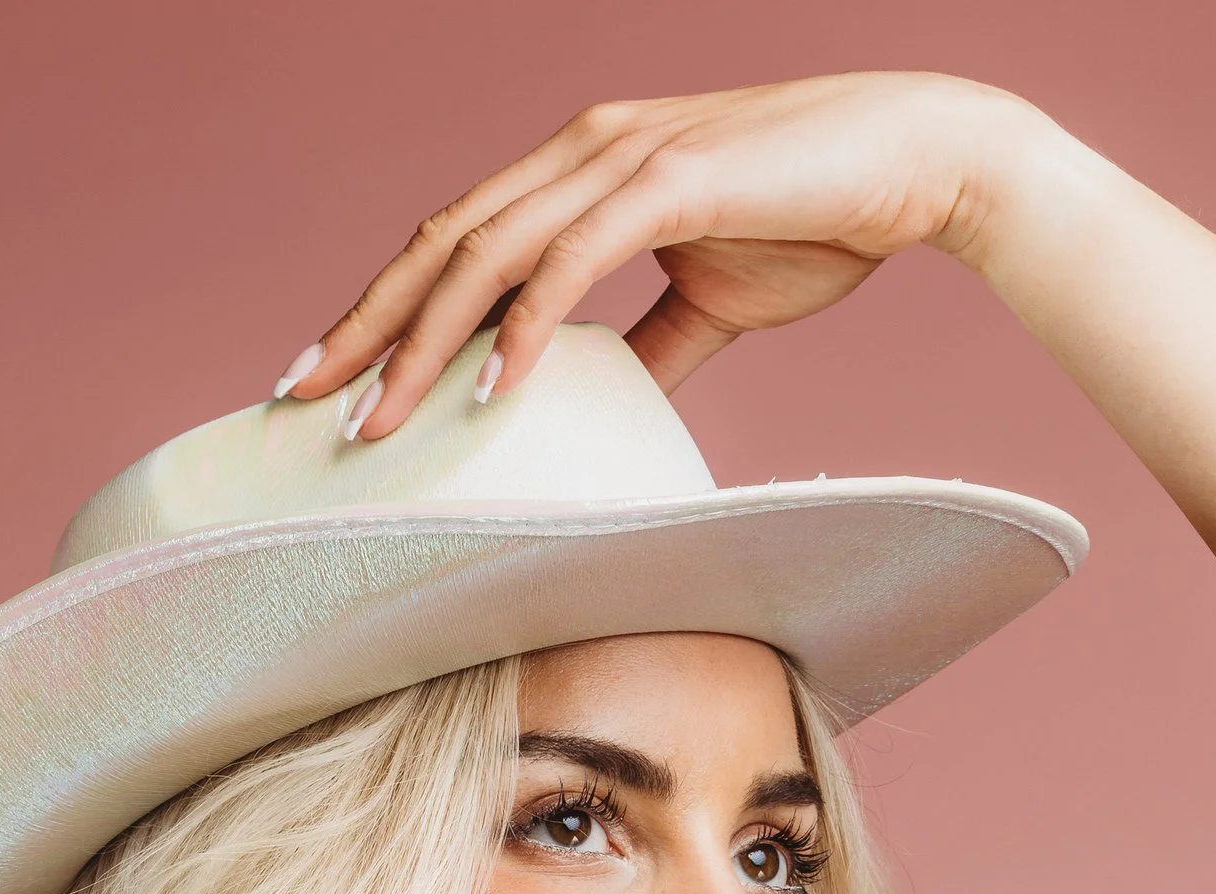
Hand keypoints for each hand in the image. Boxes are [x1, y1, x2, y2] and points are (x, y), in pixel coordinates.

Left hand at [282, 72, 1045, 436]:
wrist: (917, 164)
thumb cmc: (821, 219)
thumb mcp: (709, 302)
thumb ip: (644, 348)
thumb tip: (599, 406)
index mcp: (580, 172)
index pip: (456, 244)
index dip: (386, 311)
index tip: (331, 378)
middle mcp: (581, 151)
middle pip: (441, 244)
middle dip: (364, 327)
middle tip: (299, 401)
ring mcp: (620, 158)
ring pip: (485, 253)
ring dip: (420, 342)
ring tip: (373, 420)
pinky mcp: (667, 180)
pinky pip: (570, 262)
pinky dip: (520, 328)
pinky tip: (484, 390)